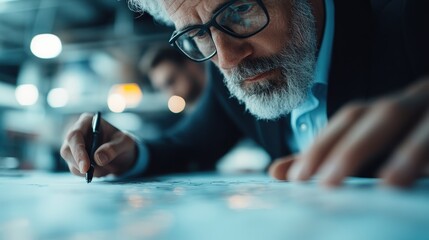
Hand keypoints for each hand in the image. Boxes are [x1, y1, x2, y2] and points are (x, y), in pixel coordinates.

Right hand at [61, 113, 136, 177]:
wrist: (122, 153)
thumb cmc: (122, 143)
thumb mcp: (125, 143)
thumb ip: (114, 148)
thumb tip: (98, 158)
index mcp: (87, 121)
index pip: (75, 135)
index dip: (78, 151)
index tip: (86, 166)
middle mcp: (76, 132)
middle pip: (67, 149)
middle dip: (79, 163)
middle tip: (91, 174)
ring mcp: (72, 146)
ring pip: (70, 162)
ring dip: (87, 170)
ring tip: (106, 168)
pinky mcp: (73, 158)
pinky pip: (75, 170)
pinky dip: (87, 174)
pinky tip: (101, 170)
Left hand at [270, 78, 428, 187]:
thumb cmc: (401, 135)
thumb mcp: (361, 143)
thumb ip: (323, 157)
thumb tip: (276, 172)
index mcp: (383, 109)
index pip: (349, 119)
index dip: (324, 144)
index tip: (298, 177)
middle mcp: (412, 102)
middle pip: (384, 115)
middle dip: (354, 149)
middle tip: (328, 183)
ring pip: (426, 124)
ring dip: (409, 152)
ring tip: (390, 183)